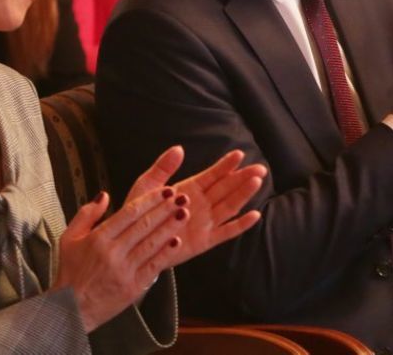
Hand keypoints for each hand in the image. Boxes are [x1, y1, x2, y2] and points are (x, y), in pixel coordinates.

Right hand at [54, 185, 187, 331]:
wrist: (70, 309)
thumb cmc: (71, 273)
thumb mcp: (69, 239)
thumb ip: (87, 214)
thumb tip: (104, 195)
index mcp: (98, 238)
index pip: (129, 213)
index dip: (150, 200)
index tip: (165, 191)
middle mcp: (112, 252)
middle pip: (143, 225)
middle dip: (165, 209)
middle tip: (181, 197)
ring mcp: (124, 270)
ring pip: (151, 243)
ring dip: (170, 227)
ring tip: (183, 214)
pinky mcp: (133, 286)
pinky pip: (153, 266)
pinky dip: (166, 253)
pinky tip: (176, 241)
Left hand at [124, 146, 265, 267]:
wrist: (133, 244)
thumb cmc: (139, 214)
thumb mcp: (147, 187)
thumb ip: (163, 168)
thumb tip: (178, 148)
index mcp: (190, 189)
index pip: (213, 175)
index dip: (226, 165)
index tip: (239, 154)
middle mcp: (202, 205)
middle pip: (227, 189)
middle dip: (243, 177)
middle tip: (259, 168)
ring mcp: (205, 223)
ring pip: (230, 206)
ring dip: (244, 195)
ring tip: (257, 182)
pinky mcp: (204, 241)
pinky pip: (226, 232)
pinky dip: (241, 225)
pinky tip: (254, 215)